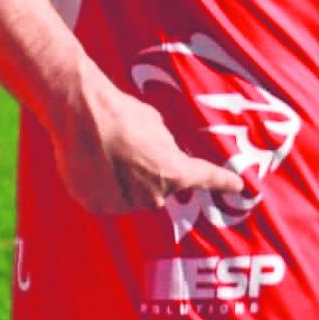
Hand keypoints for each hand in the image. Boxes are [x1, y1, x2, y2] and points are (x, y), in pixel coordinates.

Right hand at [50, 63, 244, 214]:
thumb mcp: (155, 125)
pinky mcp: (97, 205)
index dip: (222, 181)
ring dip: (124, 181)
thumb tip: (161, 151)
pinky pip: (106, 198)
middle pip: (159, 190)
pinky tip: (91, 161)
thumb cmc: (121, 113)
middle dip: (150, 173)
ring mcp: (123, 205)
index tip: (237, 186)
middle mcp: (153, 197)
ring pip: (130, 196)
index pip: (205, 178)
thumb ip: (164, 146)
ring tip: (106, 151)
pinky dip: (102, 185)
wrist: (81, 115)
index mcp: (175, 173)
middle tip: (132, 149)